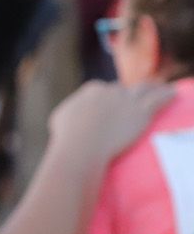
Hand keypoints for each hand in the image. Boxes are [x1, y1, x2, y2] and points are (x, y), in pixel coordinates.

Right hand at [49, 81, 174, 162]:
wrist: (82, 145)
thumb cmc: (68, 136)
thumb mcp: (60, 117)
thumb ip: (71, 109)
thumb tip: (72, 112)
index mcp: (91, 89)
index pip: (104, 89)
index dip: (109, 96)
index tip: (112, 102)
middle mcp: (111, 90)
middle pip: (123, 89)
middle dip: (129, 93)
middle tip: (136, 98)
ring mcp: (127, 100)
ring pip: (145, 89)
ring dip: (153, 87)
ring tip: (160, 88)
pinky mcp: (141, 112)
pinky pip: (159, 99)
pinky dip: (167, 94)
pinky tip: (173, 93)